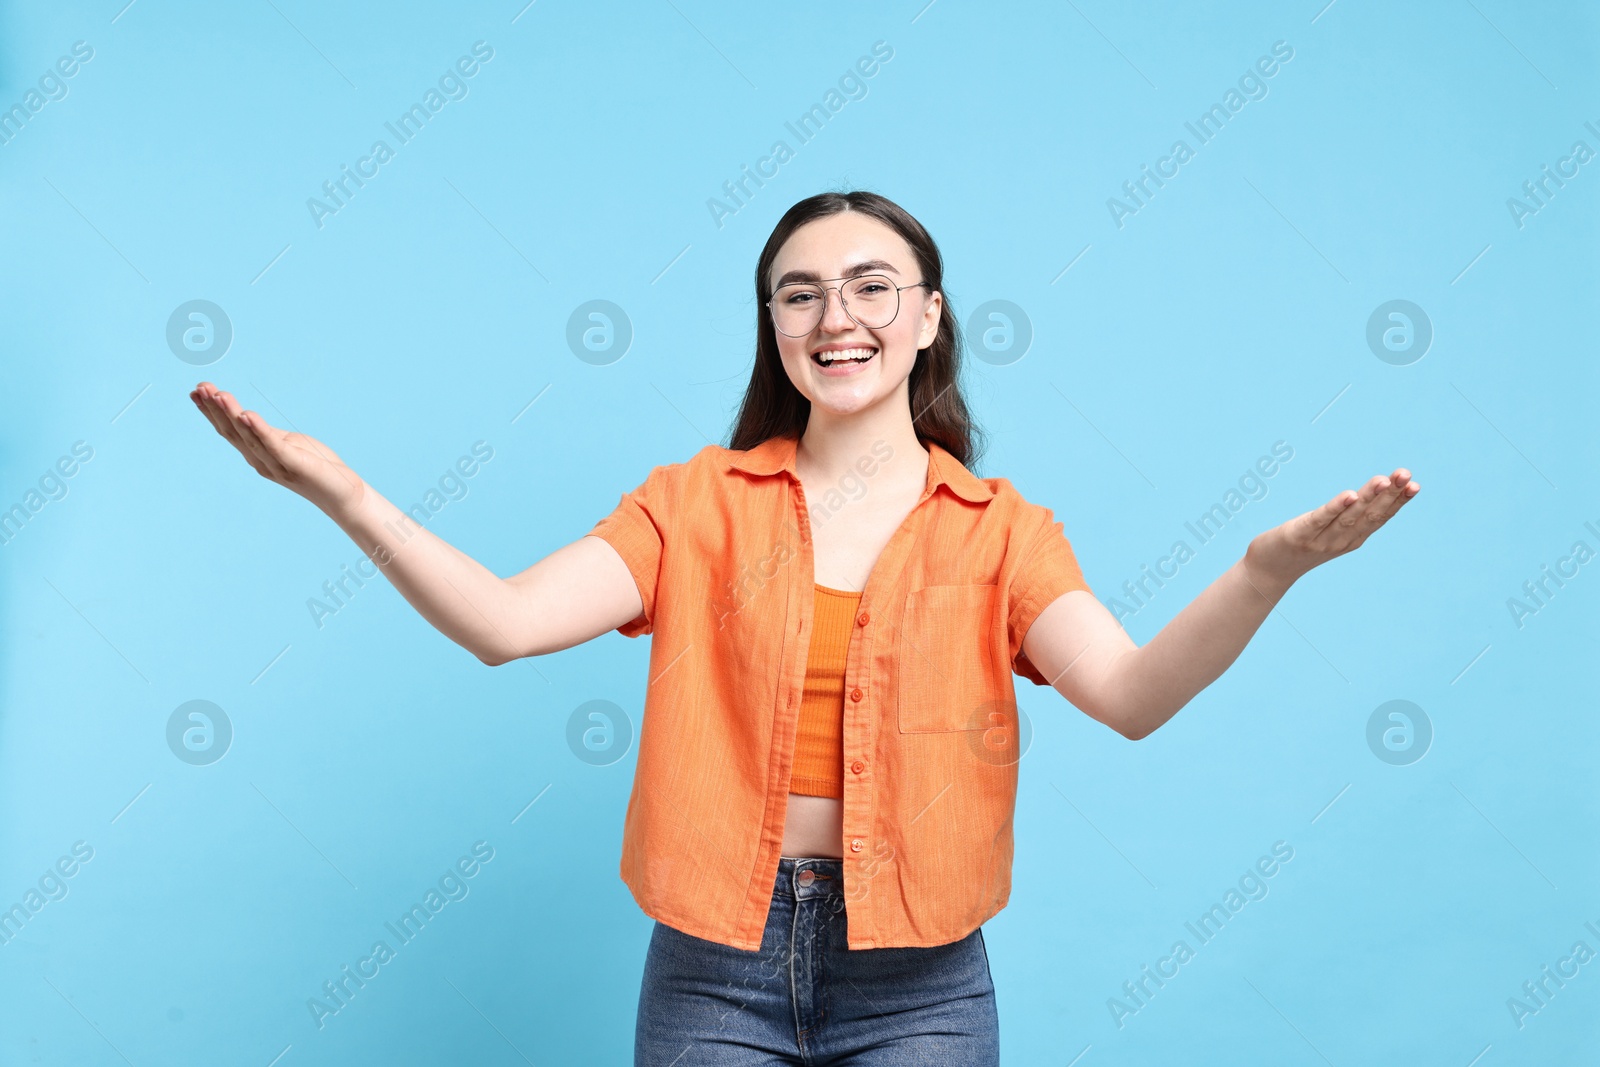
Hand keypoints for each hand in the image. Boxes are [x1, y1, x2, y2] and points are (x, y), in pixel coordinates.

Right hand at [190, 382, 365, 517]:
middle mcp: (260, 461)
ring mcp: (276, 465)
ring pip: (248, 437)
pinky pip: (273, 445)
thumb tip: (246, 416)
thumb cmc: (316, 466)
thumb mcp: (288, 444)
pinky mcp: (294, 465)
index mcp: (257, 454)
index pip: (229, 430)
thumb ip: (268, 434)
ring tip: (219, 395)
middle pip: (232, 432)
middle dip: (215, 409)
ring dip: (232, 414)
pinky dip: (259, 429)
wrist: (343, 494)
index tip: (196, 391)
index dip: (211, 412)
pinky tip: (247, 415)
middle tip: (200, 388)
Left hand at [1245, 468, 1420, 590]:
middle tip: (1406, 475)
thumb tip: (1372, 491)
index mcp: (1353, 537)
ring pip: (1350, 516)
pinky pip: (1321, 519)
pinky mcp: (1301, 535)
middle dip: (1390, 495)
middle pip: (1370, 514)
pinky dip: (1336, 507)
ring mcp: (1322, 539)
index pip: (1380, 517)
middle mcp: (1342, 540)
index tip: (1415, 484)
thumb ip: (1350, 515)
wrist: (1268, 570)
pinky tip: (1349, 494)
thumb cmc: (1301, 543)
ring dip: (1368, 497)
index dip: (1398, 501)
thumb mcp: (1331, 529)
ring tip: (1383, 480)